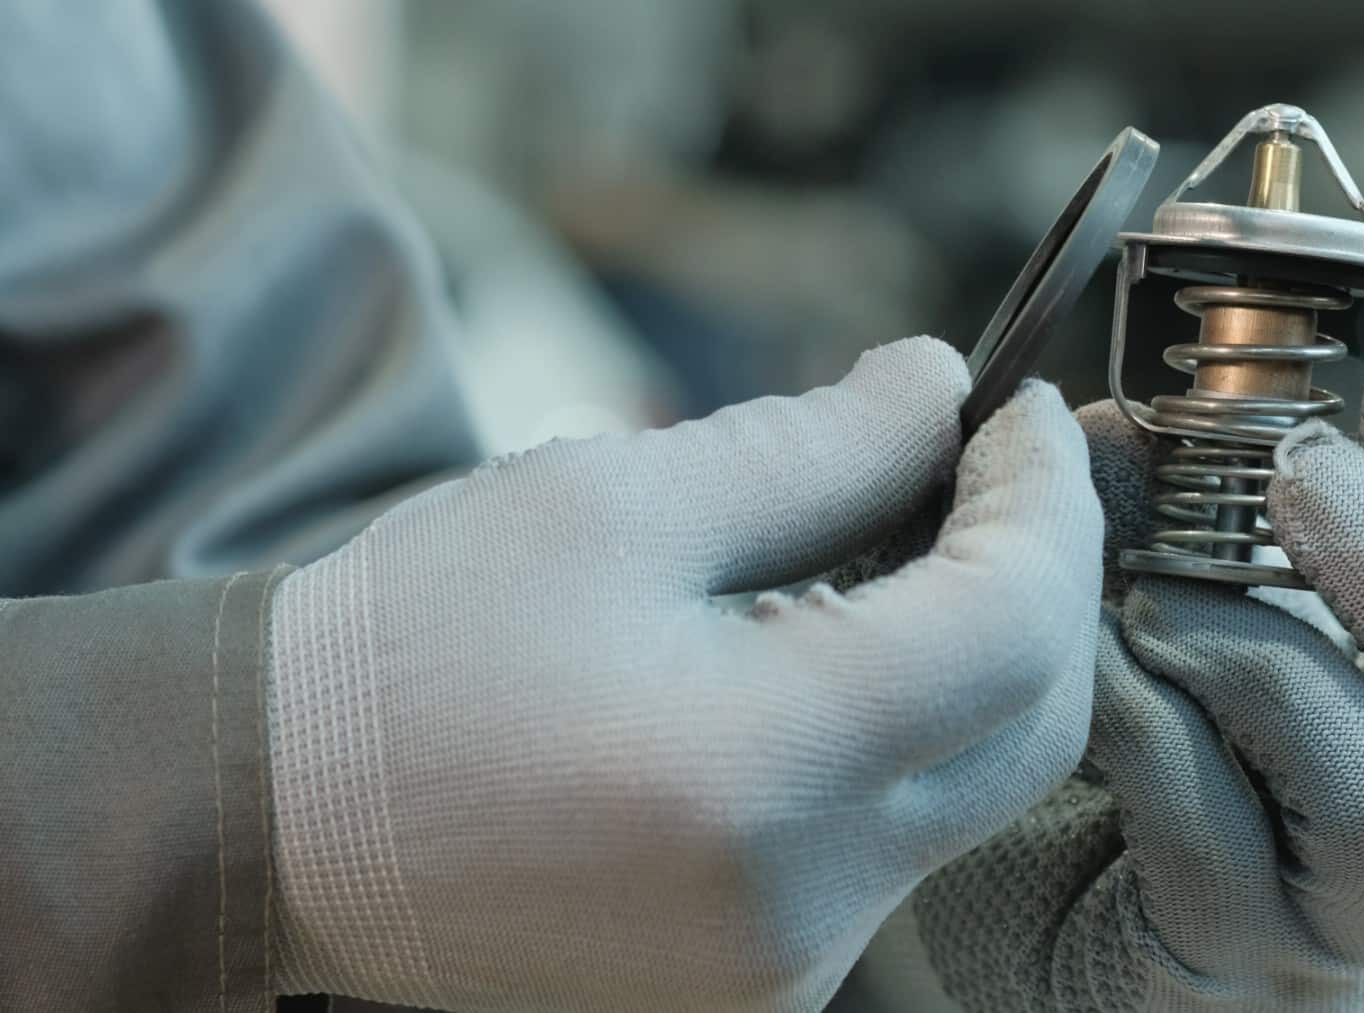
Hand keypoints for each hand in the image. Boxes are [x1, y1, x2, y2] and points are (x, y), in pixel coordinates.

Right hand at [264, 337, 1104, 1011]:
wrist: (286, 814)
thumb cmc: (420, 646)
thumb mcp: (614, 504)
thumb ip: (816, 448)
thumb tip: (939, 390)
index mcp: (753, 773)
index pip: (1010, 630)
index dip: (1046, 504)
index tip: (1017, 410)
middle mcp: (797, 906)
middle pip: (1029, 723)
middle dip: (1035, 574)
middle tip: (985, 462)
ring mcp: (786, 967)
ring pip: (973, 786)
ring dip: (969, 650)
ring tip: (893, 540)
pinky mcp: (765, 986)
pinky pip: (899, 841)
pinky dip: (904, 732)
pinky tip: (838, 651)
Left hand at [905, 334, 1363, 1010]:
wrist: (1036, 906)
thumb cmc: (1129, 752)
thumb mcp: (1179, 615)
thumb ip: (1181, 526)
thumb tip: (1132, 425)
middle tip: (1300, 472)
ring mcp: (1356, 925)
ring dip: (1262, 660)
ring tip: (1150, 597)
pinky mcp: (1237, 967)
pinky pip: (1217, 846)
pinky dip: (1147, 733)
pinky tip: (1084, 673)